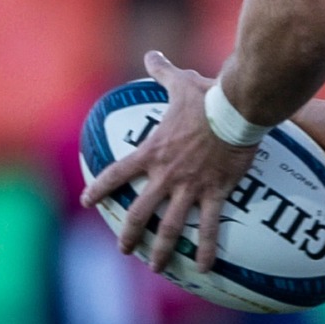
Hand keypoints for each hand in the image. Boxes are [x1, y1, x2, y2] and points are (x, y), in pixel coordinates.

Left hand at [78, 51, 257, 273]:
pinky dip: (208, 249)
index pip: (117, 174)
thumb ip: (162, 72)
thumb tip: (152, 54)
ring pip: (170, 226)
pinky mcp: (215, 192)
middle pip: (139, 212)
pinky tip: (205, 268)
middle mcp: (166, 174)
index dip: (99, 189)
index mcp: (153, 151)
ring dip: (161, 250)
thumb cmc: (208, 96)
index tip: (87, 202)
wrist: (237, 109)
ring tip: (156, 267)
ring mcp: (190, 187)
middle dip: (129, 234)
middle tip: (124, 250)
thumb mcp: (180, 83)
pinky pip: (210, 227)